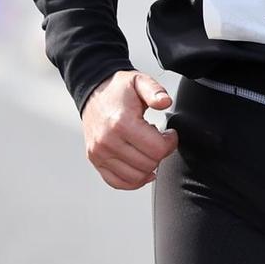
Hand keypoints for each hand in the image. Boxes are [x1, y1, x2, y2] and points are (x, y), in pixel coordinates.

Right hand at [81, 70, 178, 189]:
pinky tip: (142, 169)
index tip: (169, 134)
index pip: (156, 149)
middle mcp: (107, 141)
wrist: (94, 93)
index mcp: (121, 123)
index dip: (170, 143)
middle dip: (160, 154)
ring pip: (135, 177)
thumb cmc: (118, 90)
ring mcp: (99, 153)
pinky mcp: (95, 160)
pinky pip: (117, 182)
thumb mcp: (140, 81)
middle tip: (159, 140)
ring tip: (147, 149)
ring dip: (148, 166)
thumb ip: (155, 91)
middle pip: (148, 165)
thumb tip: (165, 102)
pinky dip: (133, 181)